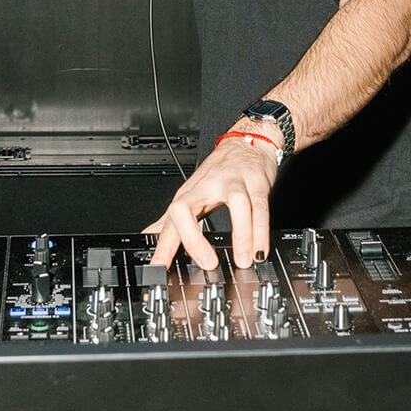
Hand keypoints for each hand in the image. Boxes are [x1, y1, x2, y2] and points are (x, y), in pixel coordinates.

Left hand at [143, 132, 279, 270]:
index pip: (169, 221)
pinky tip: (260, 249)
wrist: (247, 143)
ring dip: (241, 235)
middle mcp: (207, 186)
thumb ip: (172, 219)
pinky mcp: (256, 182)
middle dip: (194, 239)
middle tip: (209, 264)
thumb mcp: (192, 193)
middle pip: (187, 207)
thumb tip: (148, 236)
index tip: (160, 267)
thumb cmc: (219, 171)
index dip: (163, 245)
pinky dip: (261, 229)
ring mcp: (232, 182)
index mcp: (189, 194)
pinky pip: (260, 206)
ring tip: (244, 261)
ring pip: (236, 204)